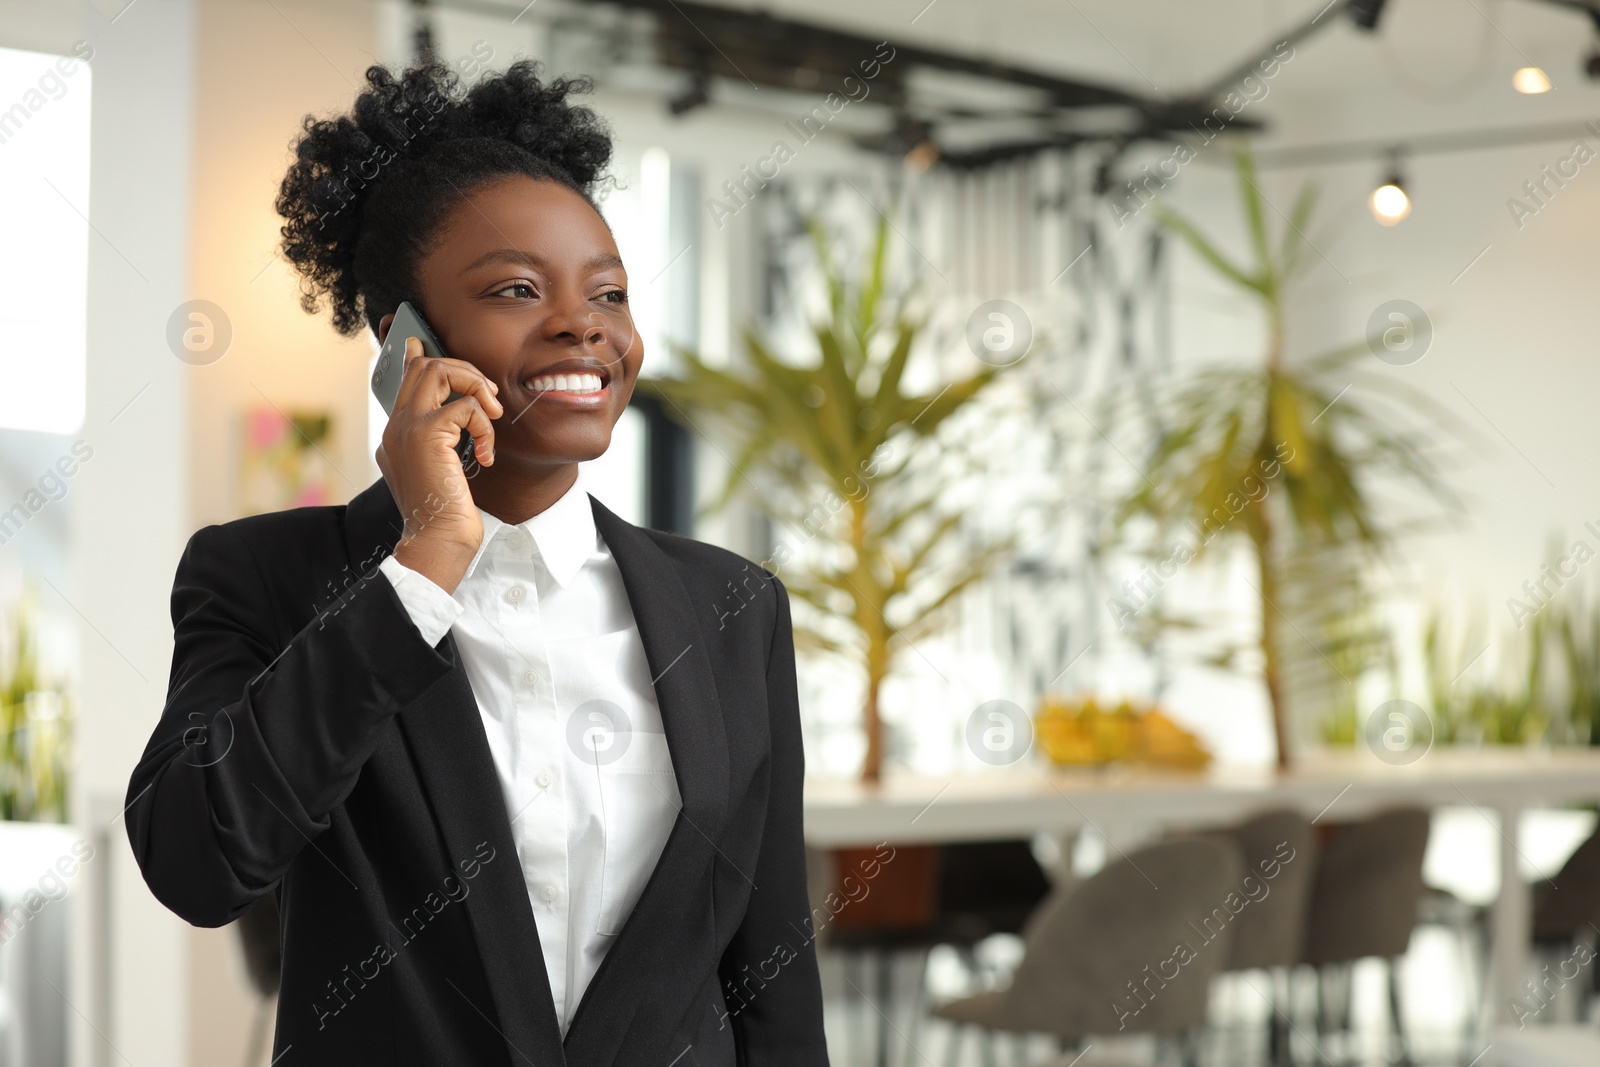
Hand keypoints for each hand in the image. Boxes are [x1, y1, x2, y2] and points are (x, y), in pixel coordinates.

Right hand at [375, 336, 502, 593]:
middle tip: (489, 399)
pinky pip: (465, 406)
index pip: (405, 378)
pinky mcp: (427, 435)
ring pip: (439, 370)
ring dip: (475, 386)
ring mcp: (408, 428)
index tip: (422, 342)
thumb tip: (458, 419)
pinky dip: (485, 427)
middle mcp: (396, 426)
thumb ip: (443, 442)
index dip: (419, 356)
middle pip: (423, 365)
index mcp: (397, 434)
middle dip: (464, 370)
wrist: (438, 541)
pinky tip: (486, 456)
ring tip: (492, 418)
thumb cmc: (446, 514)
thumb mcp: (441, 472)